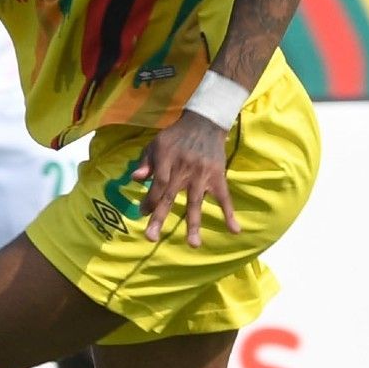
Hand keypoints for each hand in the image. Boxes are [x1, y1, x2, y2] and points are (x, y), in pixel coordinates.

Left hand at [132, 112, 239, 245]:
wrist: (205, 123)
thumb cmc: (176, 137)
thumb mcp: (155, 144)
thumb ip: (145, 162)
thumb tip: (134, 179)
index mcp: (167, 160)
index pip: (157, 184)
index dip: (149, 200)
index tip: (142, 213)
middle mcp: (183, 170)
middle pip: (170, 196)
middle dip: (160, 218)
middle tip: (150, 238)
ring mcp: (202, 175)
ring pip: (195, 202)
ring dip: (194, 224)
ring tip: (193, 244)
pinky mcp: (217, 177)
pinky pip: (224, 197)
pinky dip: (229, 213)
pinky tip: (234, 230)